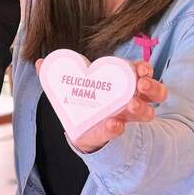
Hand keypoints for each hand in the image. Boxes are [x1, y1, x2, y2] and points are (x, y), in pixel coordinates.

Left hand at [36, 58, 166, 153]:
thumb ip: (57, 75)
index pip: (141, 71)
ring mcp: (127, 116)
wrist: (80, 128)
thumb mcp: (72, 85)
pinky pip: (119, 130)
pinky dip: (116, 128)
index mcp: (123, 81)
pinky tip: (113, 124)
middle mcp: (132, 97)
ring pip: (147, 112)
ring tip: (131, 105)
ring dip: (142, 108)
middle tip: (141, 85)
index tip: (141, 69)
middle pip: (153, 90)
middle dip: (152, 87)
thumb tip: (40, 63)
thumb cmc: (84, 99)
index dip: (145, 69)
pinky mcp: (114, 131)